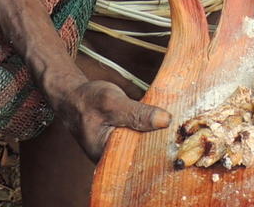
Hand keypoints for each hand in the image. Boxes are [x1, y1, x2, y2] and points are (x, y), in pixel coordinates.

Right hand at [56, 79, 170, 161]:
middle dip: (161, 138)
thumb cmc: (87, 100)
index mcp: (107, 156)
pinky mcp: (125, 136)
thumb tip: (165, 120)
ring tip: (176, 120)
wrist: (74, 95)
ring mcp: (119, 146)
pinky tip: (166, 117)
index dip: (159, 147)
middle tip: (179, 124)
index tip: (176, 133)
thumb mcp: (112, 103)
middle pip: (144, 151)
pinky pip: (143, 134)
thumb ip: (137, 113)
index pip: (139, 159)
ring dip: (159, 131)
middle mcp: (114, 156)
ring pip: (145, 141)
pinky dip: (153, 125)